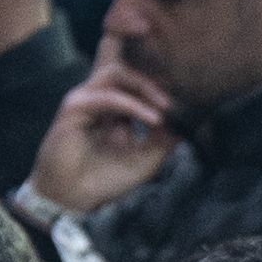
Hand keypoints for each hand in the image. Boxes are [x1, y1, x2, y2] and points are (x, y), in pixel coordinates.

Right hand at [27, 56, 179, 214]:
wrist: (75, 198)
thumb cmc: (105, 179)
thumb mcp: (146, 160)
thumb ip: (164, 140)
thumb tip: (186, 122)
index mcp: (114, 105)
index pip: (133, 75)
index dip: (157, 76)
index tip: (184, 93)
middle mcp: (99, 97)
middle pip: (123, 62)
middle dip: (150, 71)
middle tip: (173, 92)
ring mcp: (86, 98)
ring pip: (116, 72)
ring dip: (145, 86)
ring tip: (166, 106)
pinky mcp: (74, 106)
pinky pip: (109, 96)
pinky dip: (133, 105)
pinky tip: (153, 118)